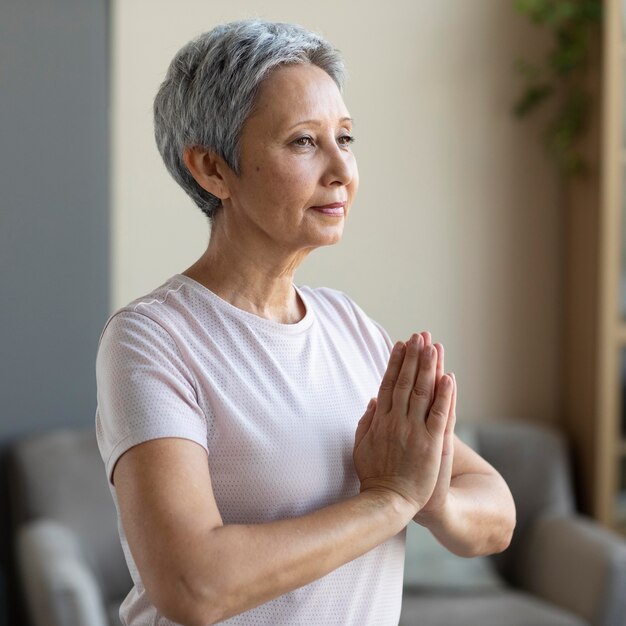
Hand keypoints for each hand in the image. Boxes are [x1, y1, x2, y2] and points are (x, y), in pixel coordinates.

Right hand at [353, 333, 454, 513]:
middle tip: (419, 336)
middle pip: (405, 381)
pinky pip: (440, 414)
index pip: (388, 383)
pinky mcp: (432, 443)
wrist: (389, 501)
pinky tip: (448, 377)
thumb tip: (373, 400)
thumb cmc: (373, 476)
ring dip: (428, 367)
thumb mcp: (361, 446)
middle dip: (413, 357)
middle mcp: (396, 420)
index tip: (401, 345)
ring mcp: (414, 430)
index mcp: (380, 420)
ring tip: (432, 346)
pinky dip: (444, 394)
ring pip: (422, 392)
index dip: (395, 363)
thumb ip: (366, 421)